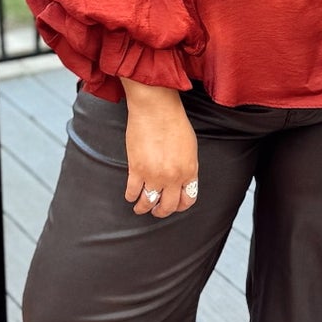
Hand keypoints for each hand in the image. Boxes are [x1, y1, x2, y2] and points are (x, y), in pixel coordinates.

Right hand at [120, 80, 199, 215]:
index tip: (174, 205)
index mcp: (189, 171)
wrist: (156, 109)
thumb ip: (187, 166)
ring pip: (148, 203)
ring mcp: (154, 175)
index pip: (188, 199)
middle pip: (168, 206)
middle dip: (161, 212)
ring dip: (143, 208)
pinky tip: (130, 195)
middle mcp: (173, 178)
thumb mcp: (190, 148)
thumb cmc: (174, 122)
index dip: (180, 206)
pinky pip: (132, 191)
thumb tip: (181, 178)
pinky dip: (131, 196)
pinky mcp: (136, 169)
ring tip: (140, 207)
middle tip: (156, 211)